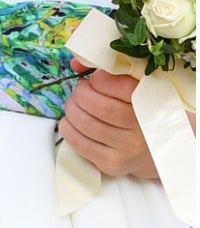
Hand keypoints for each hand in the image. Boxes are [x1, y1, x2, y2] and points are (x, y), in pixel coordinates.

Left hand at [56, 59, 156, 178]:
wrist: (160, 149)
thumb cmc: (141, 111)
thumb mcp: (135, 87)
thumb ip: (108, 70)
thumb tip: (76, 63)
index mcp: (150, 103)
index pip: (116, 85)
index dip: (97, 79)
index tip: (95, 80)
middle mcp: (141, 128)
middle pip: (96, 105)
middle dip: (80, 93)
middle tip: (82, 92)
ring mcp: (127, 148)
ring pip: (84, 122)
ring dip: (72, 109)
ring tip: (76, 106)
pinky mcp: (113, 163)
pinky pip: (79, 143)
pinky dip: (68, 128)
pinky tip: (71, 123)